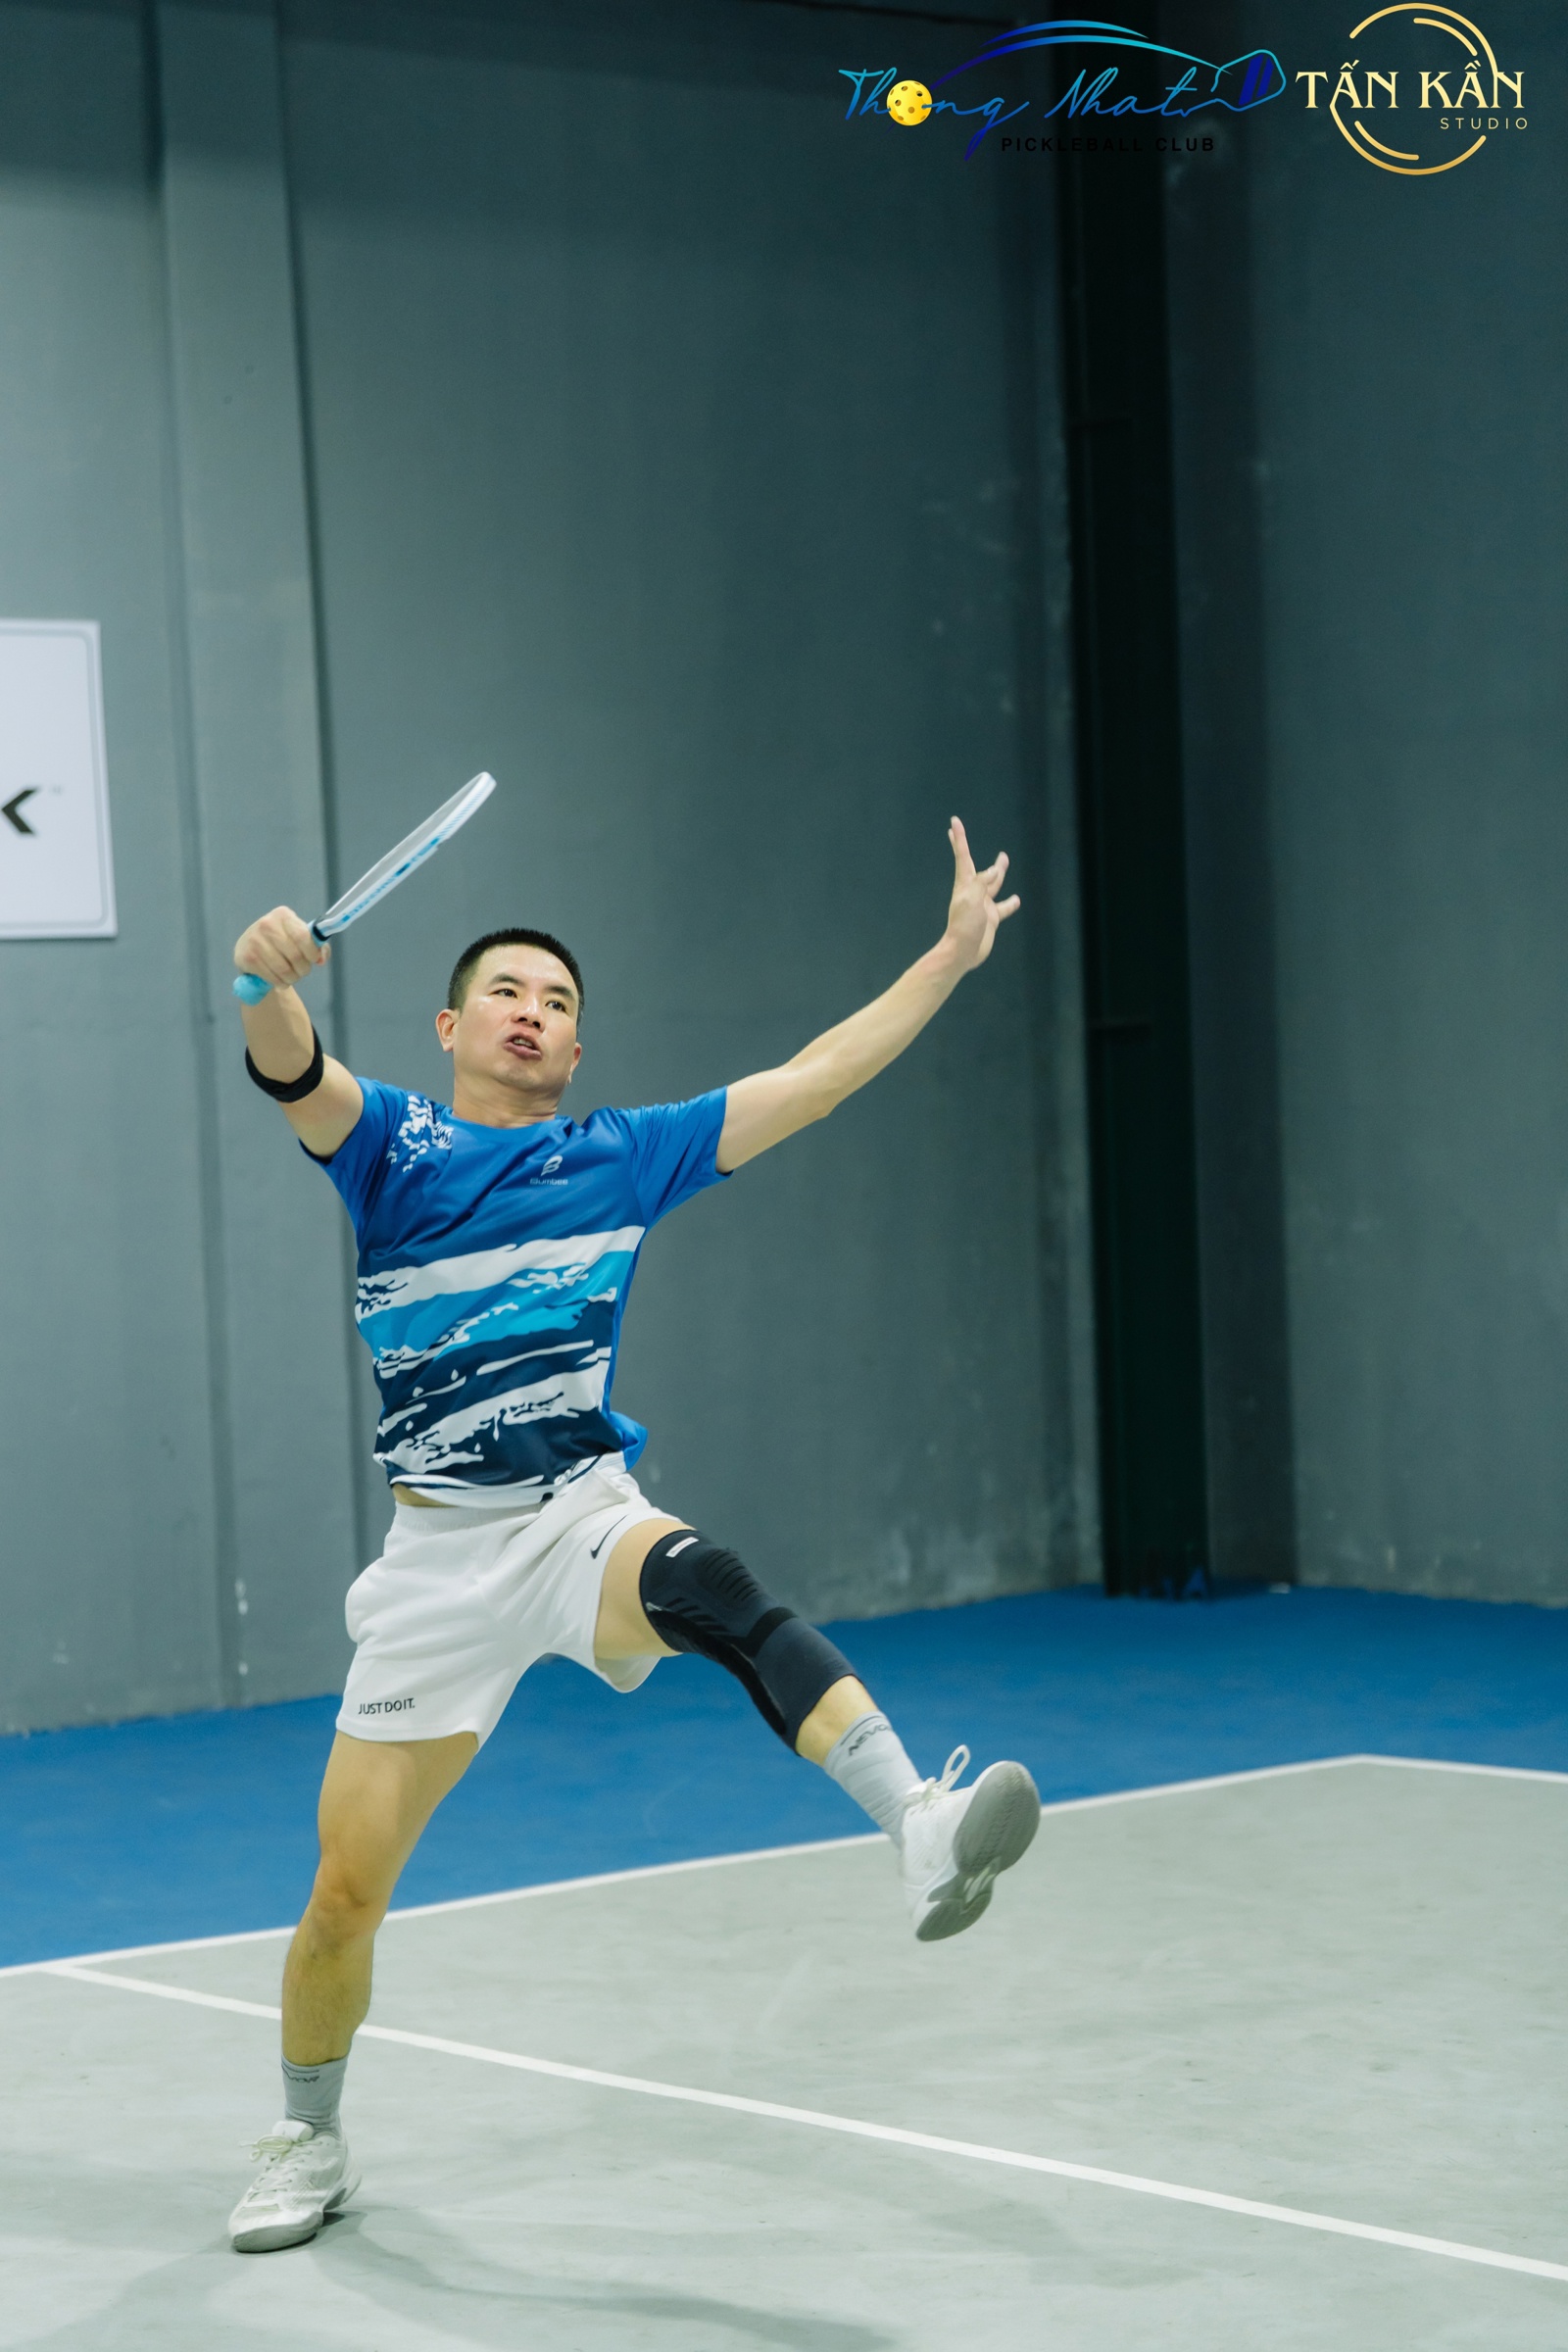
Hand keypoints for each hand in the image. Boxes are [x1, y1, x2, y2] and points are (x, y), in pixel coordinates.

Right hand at [233, 905, 328, 990]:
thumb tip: (321, 959)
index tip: (313, 959)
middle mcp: (266, 924)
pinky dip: (280, 983)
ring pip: (284, 969)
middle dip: (303, 969)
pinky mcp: (247, 957)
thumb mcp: (298, 937)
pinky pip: (272, 977)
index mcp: (282, 915)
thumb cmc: (280, 942)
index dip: (312, 953)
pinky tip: (280, 980)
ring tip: (292, 977)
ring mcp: (254, 940)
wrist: (249, 949)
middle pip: (295, 956)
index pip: (303, 936)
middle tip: (302, 972)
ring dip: (292, 978)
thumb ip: (317, 946)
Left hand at [942, 817, 1019, 971]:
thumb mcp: (971, 900)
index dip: (960, 838)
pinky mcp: (991, 918)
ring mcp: (982, 904)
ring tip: (1003, 859)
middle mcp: (973, 892)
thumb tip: (994, 871)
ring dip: (998, 872)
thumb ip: (982, 883)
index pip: (963, 856)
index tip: (954, 822)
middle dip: (967, 849)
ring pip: (993, 883)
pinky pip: (1002, 907)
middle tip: (962, 832)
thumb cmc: (964, 926)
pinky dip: (1009, 903)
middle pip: (975, 866)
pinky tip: (1016, 900)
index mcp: (965, 884)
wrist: (963, 952)